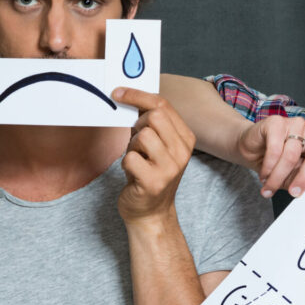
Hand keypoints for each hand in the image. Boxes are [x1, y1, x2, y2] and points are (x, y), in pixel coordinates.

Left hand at [113, 88, 195, 224]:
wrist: (151, 212)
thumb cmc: (149, 174)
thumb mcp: (157, 145)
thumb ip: (150, 123)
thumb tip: (129, 96)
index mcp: (186, 138)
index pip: (163, 105)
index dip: (138, 95)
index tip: (118, 92)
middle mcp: (182, 151)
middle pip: (154, 116)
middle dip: (138, 125)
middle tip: (136, 142)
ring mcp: (170, 167)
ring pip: (142, 135)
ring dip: (131, 146)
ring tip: (136, 160)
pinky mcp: (154, 182)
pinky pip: (130, 158)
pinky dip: (126, 163)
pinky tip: (133, 173)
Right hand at [237, 115, 304, 197]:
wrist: (251, 149)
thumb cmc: (277, 165)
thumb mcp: (294, 177)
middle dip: (304, 178)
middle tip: (294, 193)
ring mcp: (297, 125)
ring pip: (292, 155)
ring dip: (278, 176)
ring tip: (268, 188)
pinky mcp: (277, 122)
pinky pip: (275, 149)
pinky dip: (268, 166)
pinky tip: (264, 175)